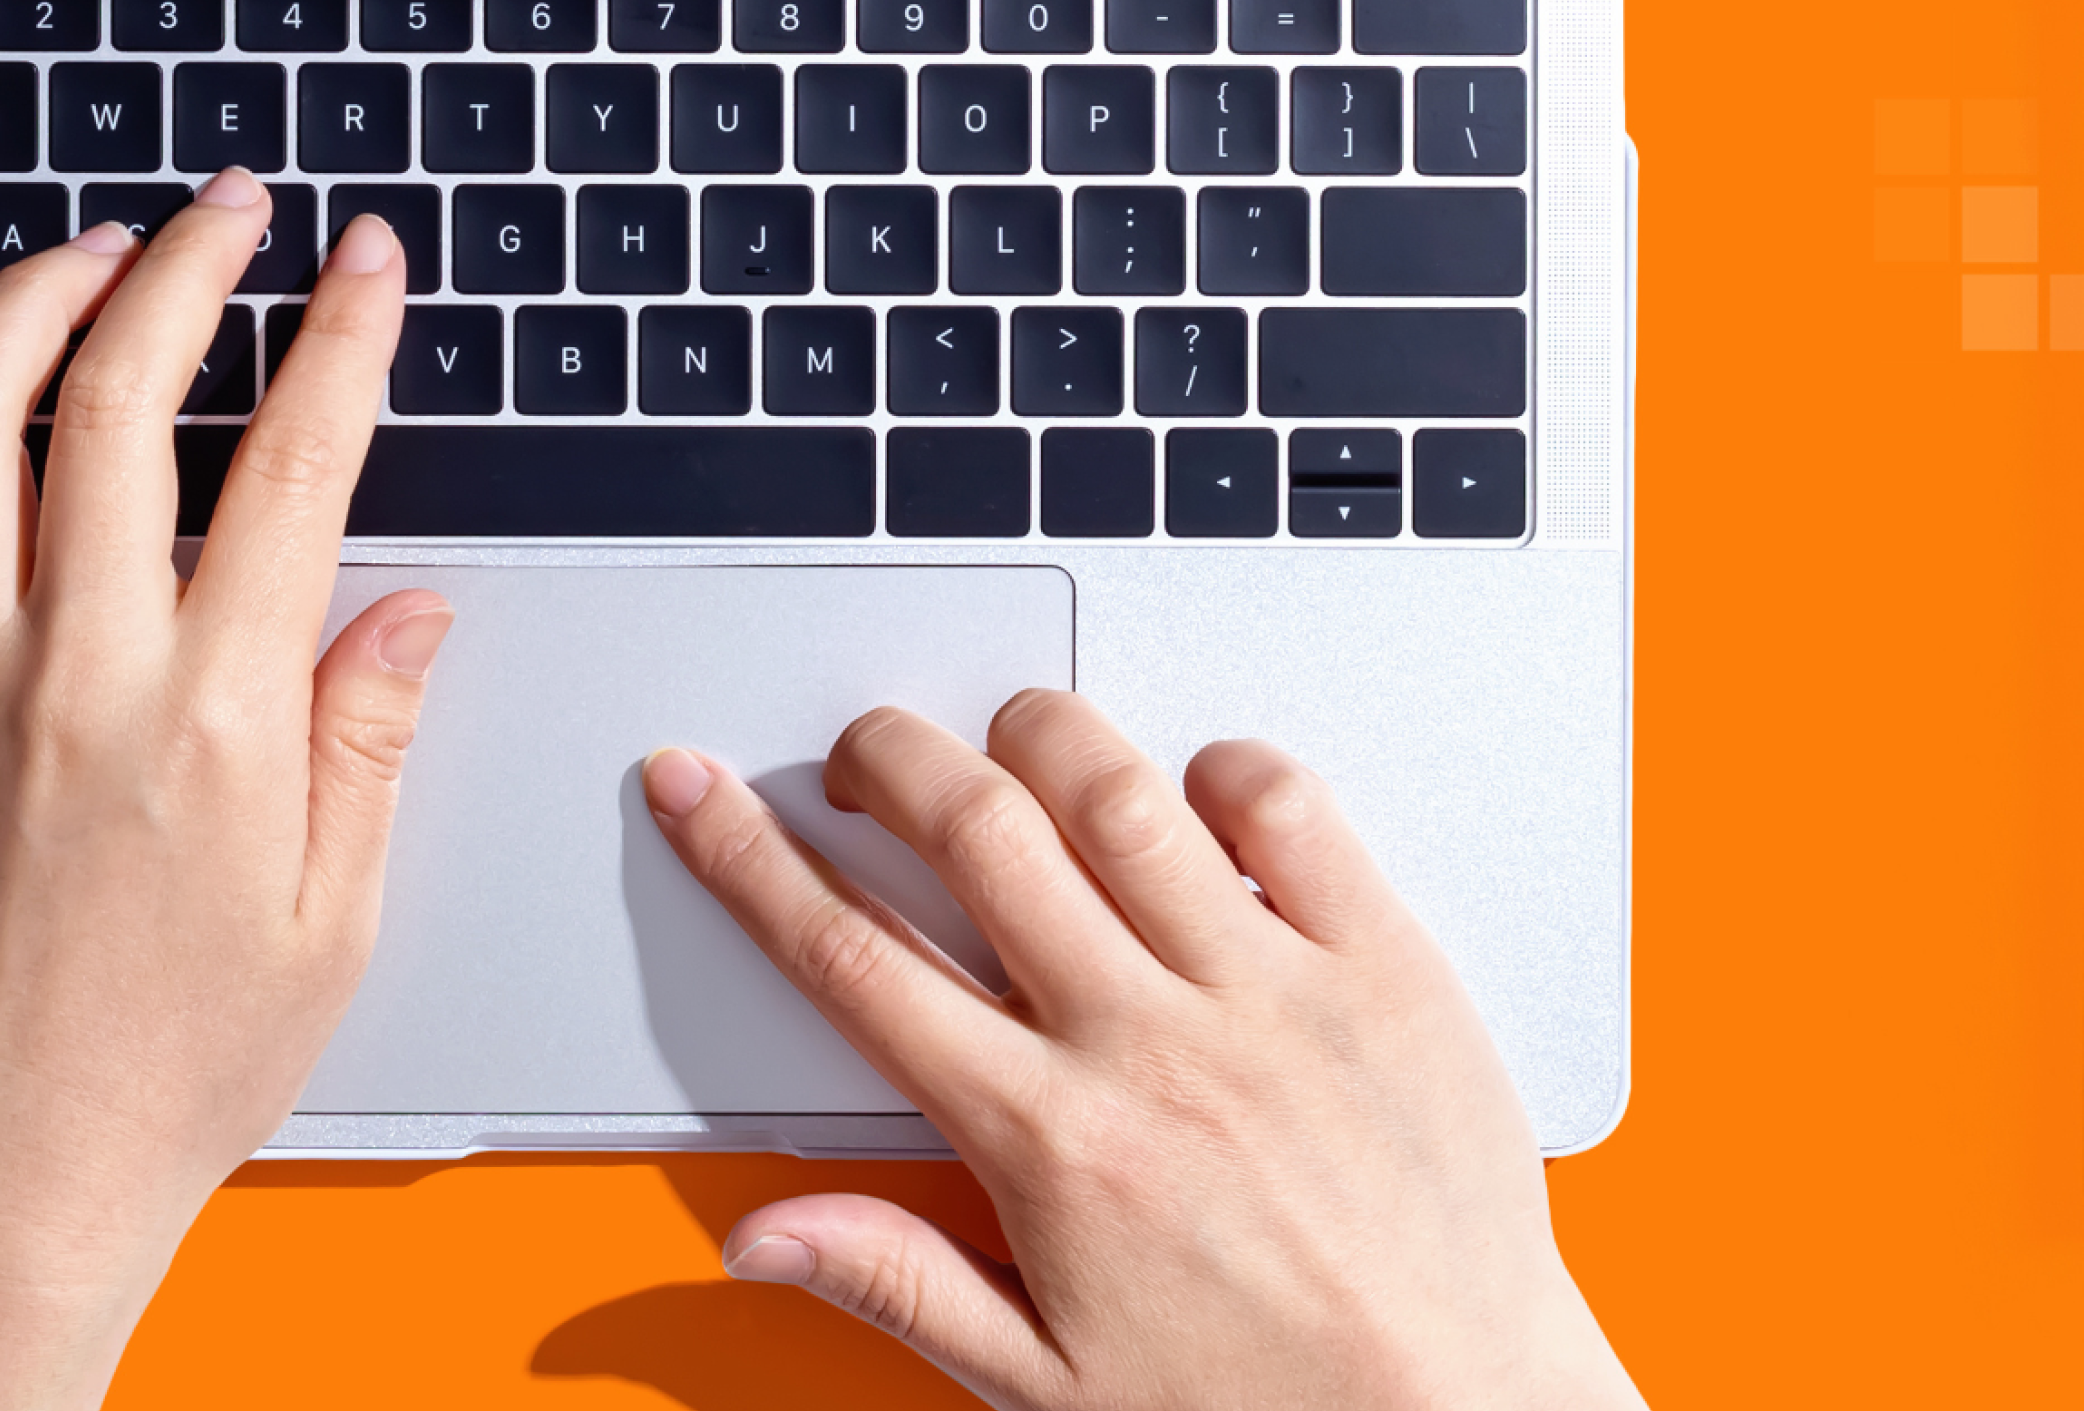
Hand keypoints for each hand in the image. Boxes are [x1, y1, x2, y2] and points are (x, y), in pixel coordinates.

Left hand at [0, 169, 446, 1410]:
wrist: (2, 1171)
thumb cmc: (169, 1068)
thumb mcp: (332, 919)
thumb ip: (366, 740)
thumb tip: (405, 606)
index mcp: (216, 720)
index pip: (292, 464)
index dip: (338, 337)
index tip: (363, 263)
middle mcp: (77, 671)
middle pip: (123, 397)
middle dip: (189, 265)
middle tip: (233, 207)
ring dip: (35, 299)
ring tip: (97, 246)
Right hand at [642, 702, 1643, 1410]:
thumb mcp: (1047, 1383)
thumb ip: (898, 1282)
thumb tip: (763, 1236)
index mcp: (1049, 1145)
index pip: (854, 960)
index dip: (749, 859)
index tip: (698, 793)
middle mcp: (1150, 1049)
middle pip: (971, 833)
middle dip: (884, 758)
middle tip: (861, 752)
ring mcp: (1271, 998)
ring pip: (1117, 795)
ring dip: (1038, 737)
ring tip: (1010, 745)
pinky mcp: (1385, 972)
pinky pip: (1291, 814)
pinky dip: (1229, 769)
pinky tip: (1194, 790)